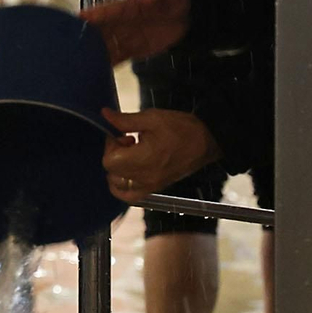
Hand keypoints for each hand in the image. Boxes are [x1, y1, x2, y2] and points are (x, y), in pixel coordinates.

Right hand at [79, 0, 191, 64]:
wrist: (187, 14)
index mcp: (126, 7)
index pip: (104, 11)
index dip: (91, 17)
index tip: (77, 21)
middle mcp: (119, 22)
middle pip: (95, 31)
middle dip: (80, 39)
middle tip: (66, 50)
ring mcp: (123, 36)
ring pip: (101, 47)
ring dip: (89, 56)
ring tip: (75, 67)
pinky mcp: (130, 49)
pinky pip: (114, 58)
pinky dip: (104, 66)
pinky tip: (95, 75)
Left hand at [100, 108, 221, 203]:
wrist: (208, 141)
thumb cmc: (181, 128)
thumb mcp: (152, 118)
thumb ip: (125, 120)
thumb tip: (104, 115)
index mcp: (144, 160)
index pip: (109, 161)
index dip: (110, 145)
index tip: (121, 134)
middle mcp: (145, 178)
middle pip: (112, 173)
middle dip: (114, 154)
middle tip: (128, 141)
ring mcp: (151, 186)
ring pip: (118, 187)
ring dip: (117, 170)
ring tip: (131, 155)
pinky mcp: (157, 188)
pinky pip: (131, 197)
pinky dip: (123, 188)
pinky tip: (128, 172)